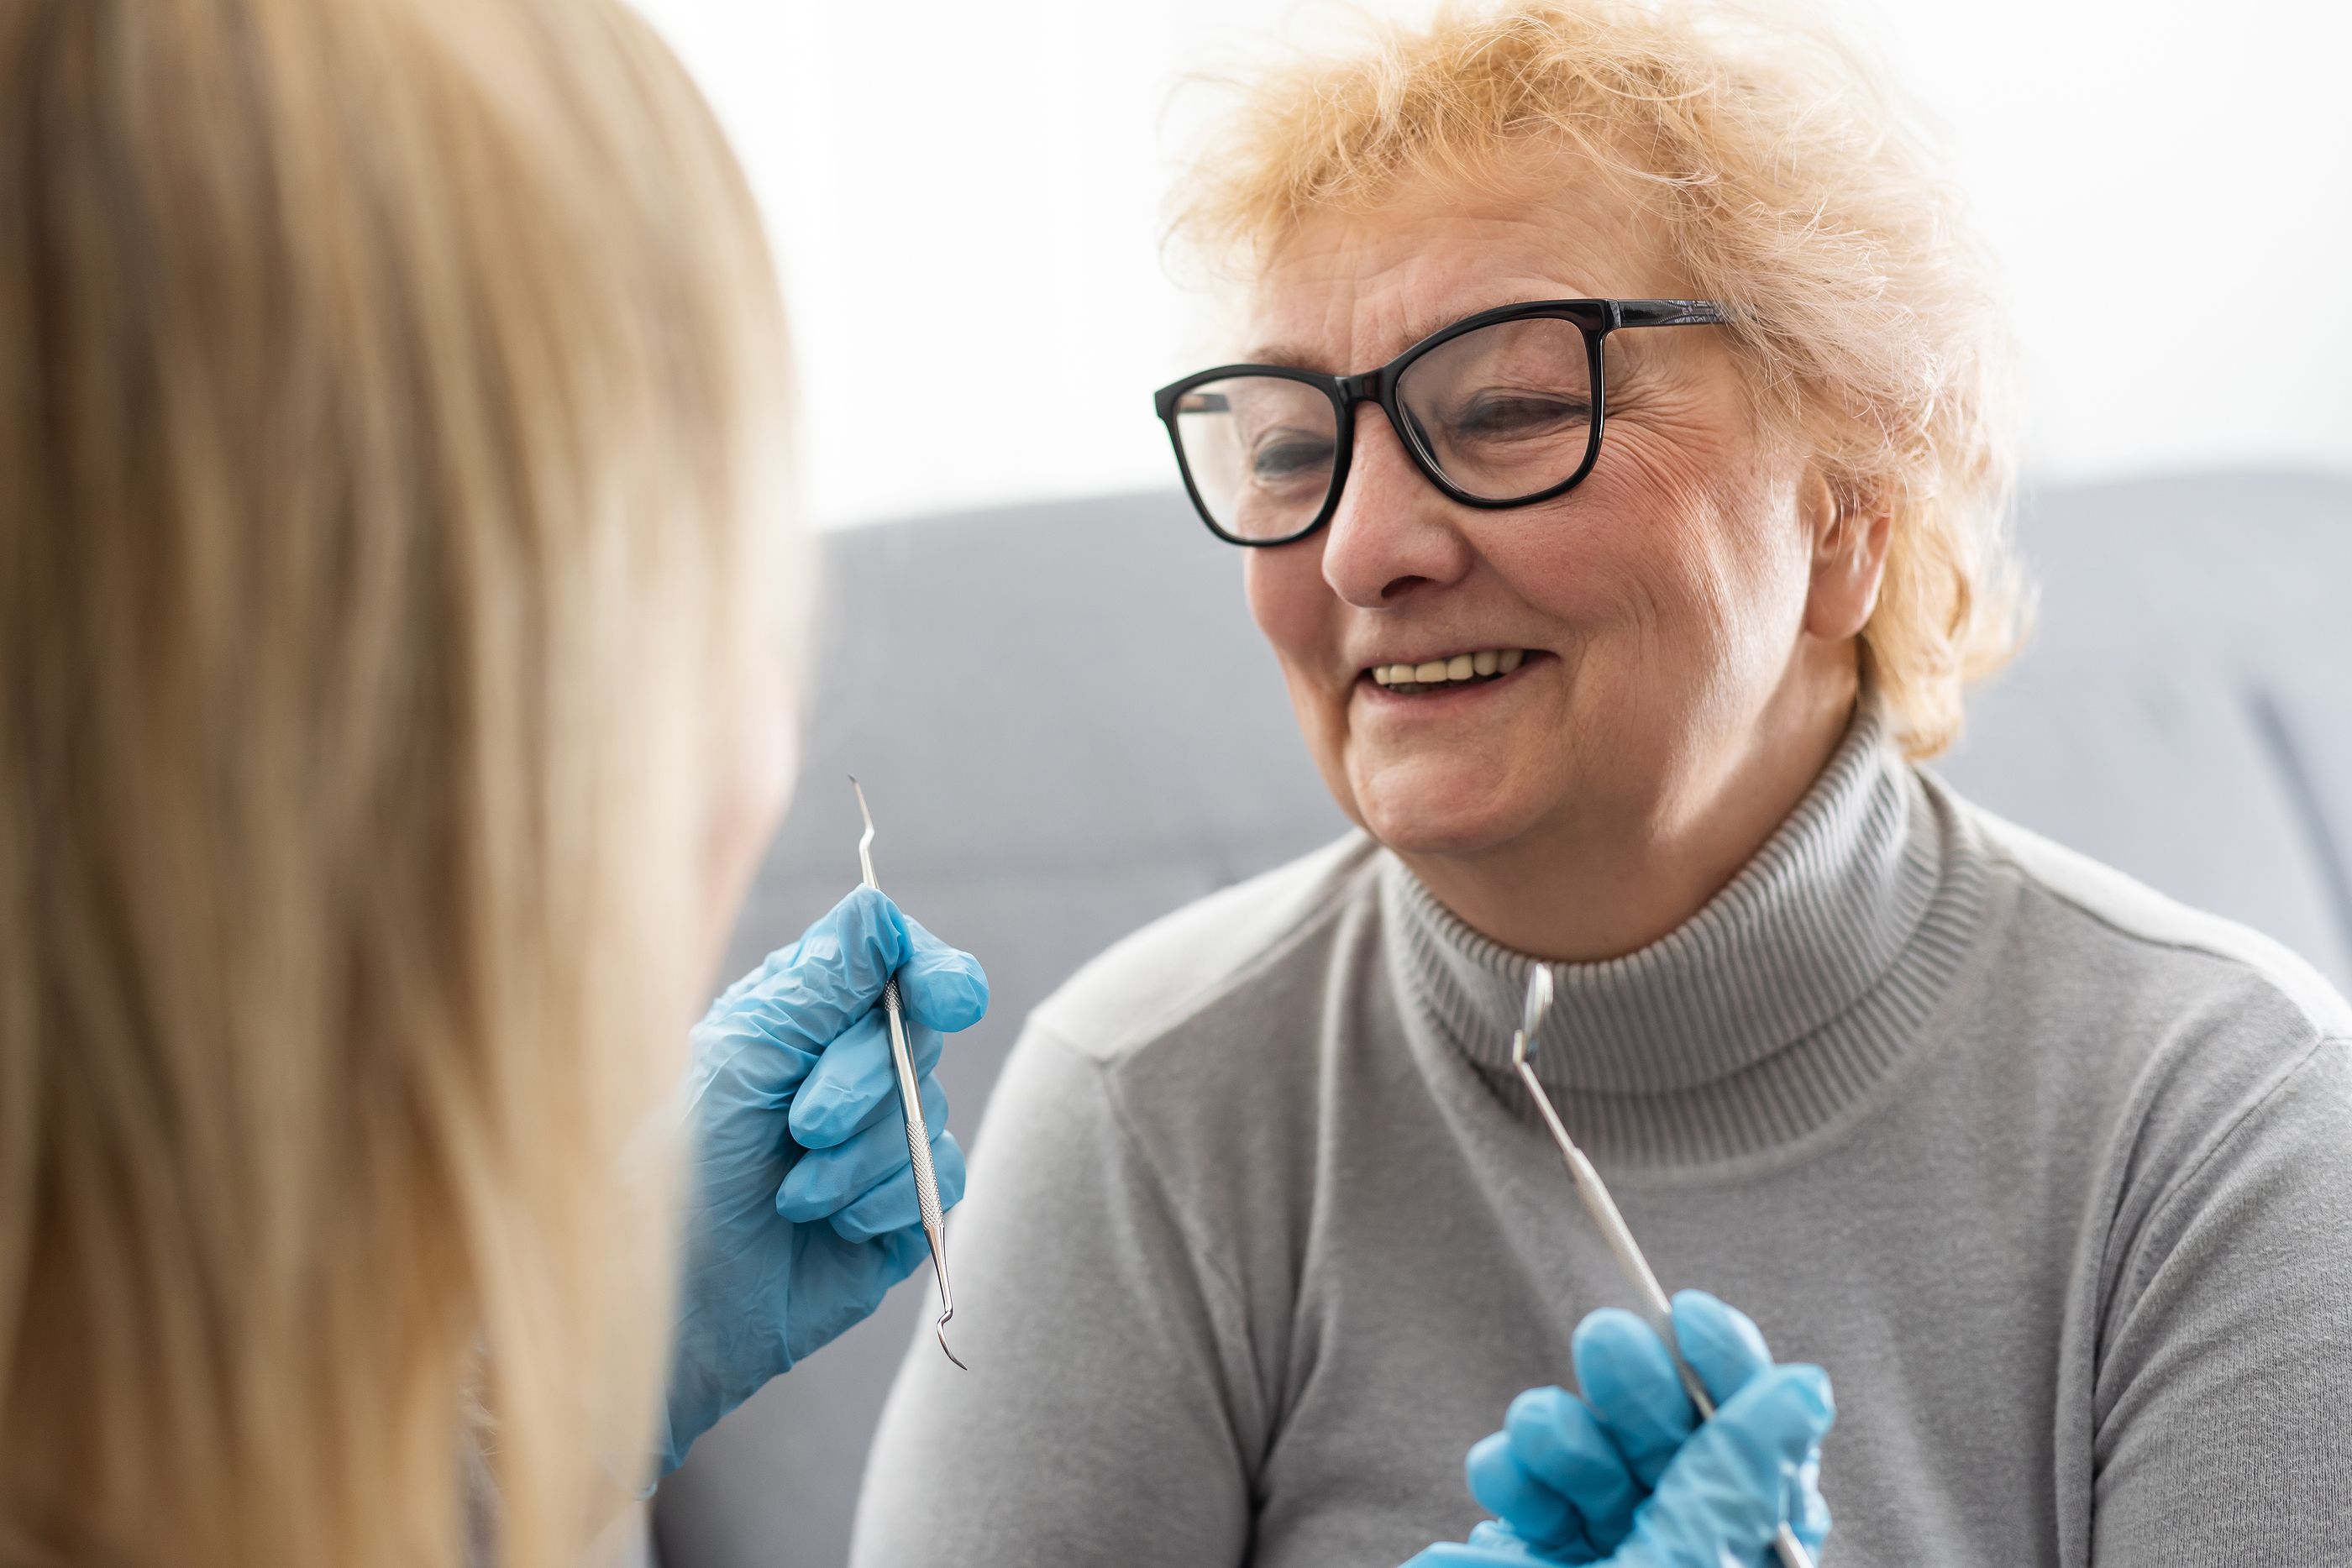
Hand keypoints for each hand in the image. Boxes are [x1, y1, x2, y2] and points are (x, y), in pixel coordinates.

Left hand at [661, 885, 987, 1471]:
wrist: (670, 1300)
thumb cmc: (677, 1170)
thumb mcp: (740, 1058)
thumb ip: (821, 983)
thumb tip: (879, 908)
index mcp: (805, 1015)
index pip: (901, 964)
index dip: (935, 973)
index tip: (942, 999)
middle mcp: (849, 1067)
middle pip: (919, 1033)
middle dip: (861, 1081)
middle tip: (799, 1124)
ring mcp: (879, 1139)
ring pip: (930, 1113)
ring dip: (858, 1158)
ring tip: (791, 1194)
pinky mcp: (898, 1209)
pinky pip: (937, 1181)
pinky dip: (882, 1202)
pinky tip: (829, 1224)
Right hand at [1405, 1292, 1831, 1566]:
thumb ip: (1731, 1485)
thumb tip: (1801, 1390)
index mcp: (1737, 1566)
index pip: (1764, 1459)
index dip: (1737, 1375)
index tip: (1694, 1314)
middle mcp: (1679, 1559)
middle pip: (1676, 1448)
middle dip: (1637, 1388)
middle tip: (1607, 1345)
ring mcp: (1606, 1565)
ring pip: (1595, 1464)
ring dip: (1559, 1434)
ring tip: (1534, 1446)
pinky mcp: (1534, 1564)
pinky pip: (1527, 1500)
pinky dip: (1510, 1480)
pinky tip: (1502, 1490)